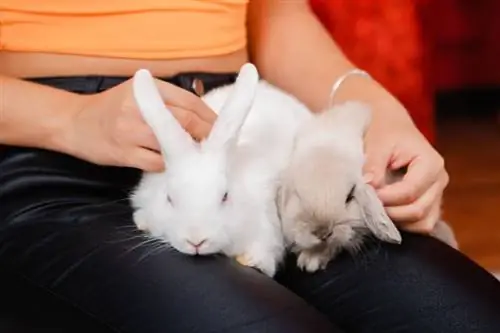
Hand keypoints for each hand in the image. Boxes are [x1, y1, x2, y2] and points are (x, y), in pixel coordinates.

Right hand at [61, 78, 215, 171]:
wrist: (73, 123)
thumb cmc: (112, 108)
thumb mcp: (137, 93)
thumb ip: (166, 99)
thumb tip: (203, 114)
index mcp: (144, 88)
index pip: (188, 101)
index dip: (210, 115)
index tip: (222, 127)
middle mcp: (137, 107)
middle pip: (185, 120)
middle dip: (207, 134)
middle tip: (218, 144)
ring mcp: (129, 131)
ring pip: (173, 142)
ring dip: (191, 151)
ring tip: (201, 155)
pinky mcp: (123, 154)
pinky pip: (157, 162)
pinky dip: (170, 164)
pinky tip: (175, 165)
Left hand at [362, 99, 448, 233]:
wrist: (391, 127)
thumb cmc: (385, 131)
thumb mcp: (377, 143)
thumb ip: (373, 165)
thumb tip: (368, 187)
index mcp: (431, 164)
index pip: (409, 192)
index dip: (385, 198)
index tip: (365, 193)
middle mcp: (439, 181)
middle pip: (418, 211)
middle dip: (389, 212)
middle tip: (367, 204)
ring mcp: (437, 195)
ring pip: (422, 224)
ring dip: (396, 221)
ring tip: (375, 208)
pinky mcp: (429, 204)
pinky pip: (420, 225)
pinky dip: (402, 224)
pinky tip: (384, 212)